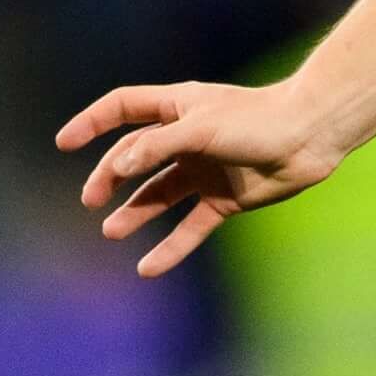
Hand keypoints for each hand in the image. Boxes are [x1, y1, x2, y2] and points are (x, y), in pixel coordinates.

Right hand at [56, 80, 345, 275]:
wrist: (311, 138)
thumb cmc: (258, 120)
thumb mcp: (201, 128)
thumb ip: (158, 146)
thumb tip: (119, 166)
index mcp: (178, 107)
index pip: (123, 109)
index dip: (91, 124)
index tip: (64, 143)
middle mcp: (187, 138)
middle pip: (135, 157)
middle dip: (110, 177)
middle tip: (91, 200)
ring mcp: (205, 169)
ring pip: (159, 194)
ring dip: (135, 212)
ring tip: (110, 231)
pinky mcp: (225, 199)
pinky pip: (191, 227)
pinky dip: (171, 247)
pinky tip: (148, 268)